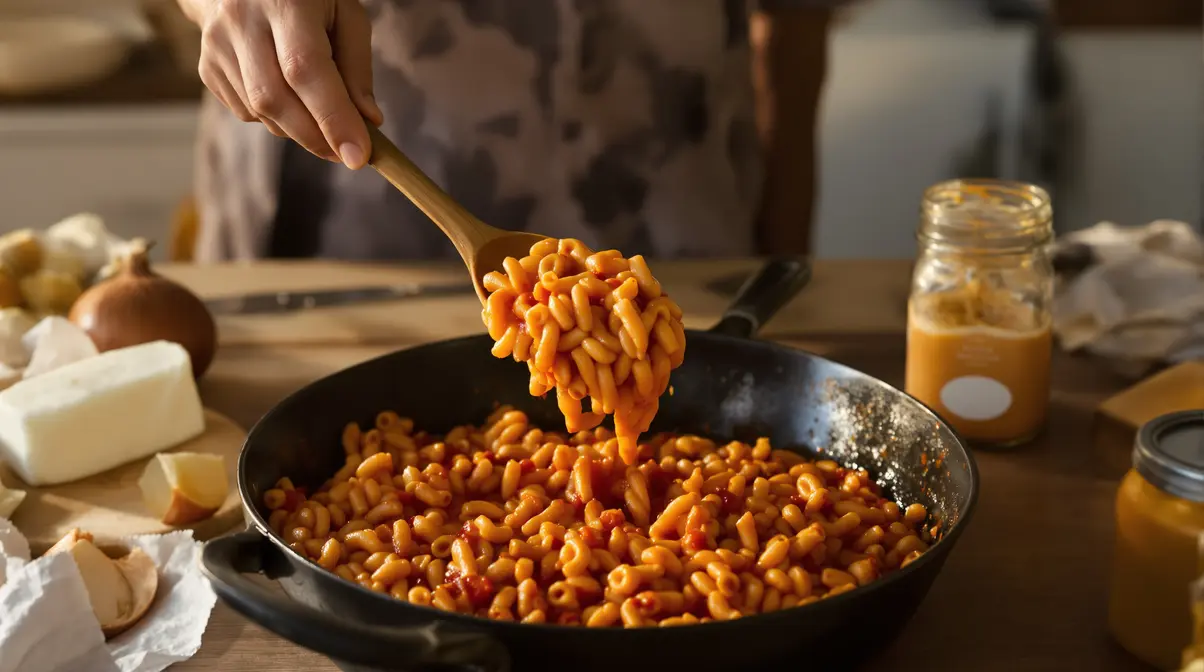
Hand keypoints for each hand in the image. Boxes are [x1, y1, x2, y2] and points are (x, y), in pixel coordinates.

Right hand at [186, 0, 383, 168]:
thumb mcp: (345, 15)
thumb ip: (357, 67)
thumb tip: (368, 121)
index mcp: (283, 1)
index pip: (305, 69)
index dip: (332, 118)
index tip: (357, 156)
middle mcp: (241, 21)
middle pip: (275, 99)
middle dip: (315, 137)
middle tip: (345, 152)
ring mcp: (217, 45)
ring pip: (260, 111)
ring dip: (297, 129)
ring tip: (320, 118)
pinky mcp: (207, 67)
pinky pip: (246, 112)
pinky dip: (275, 119)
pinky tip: (289, 98)